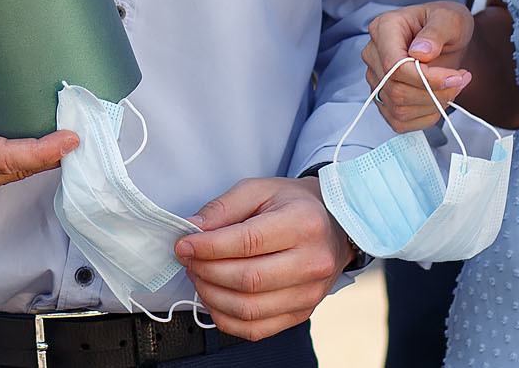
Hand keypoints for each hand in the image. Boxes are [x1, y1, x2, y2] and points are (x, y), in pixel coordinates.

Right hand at [0, 20, 75, 212]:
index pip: (1, 159)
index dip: (40, 152)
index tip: (72, 138)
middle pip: (14, 171)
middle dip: (51, 153)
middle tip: (87, 123)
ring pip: (9, 178)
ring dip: (39, 159)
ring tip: (71, 129)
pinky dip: (22, 163)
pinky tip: (43, 143)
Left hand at [176, 176, 352, 339]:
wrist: (335, 225)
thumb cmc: (294, 205)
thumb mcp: (260, 189)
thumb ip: (224, 207)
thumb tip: (193, 229)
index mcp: (303, 224)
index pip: (247, 243)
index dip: (208, 247)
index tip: (184, 244)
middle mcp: (311, 263)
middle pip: (247, 279)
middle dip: (206, 271)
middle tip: (188, 259)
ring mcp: (309, 293)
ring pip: (249, 309)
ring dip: (212, 296)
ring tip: (199, 276)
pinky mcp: (302, 313)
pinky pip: (256, 329)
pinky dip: (226, 319)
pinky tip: (215, 298)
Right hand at [363, 1, 473, 131]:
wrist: (447, 37)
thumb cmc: (446, 23)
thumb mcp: (450, 19)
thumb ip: (436, 32)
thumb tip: (421, 52)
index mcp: (384, 28)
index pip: (394, 66)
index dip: (426, 79)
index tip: (455, 77)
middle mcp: (373, 54)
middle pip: (396, 90)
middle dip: (434, 93)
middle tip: (459, 81)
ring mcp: (376, 78)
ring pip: (398, 108)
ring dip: (433, 105)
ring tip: (452, 87)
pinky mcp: (383, 98)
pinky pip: (399, 121)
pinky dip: (425, 117)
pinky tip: (439, 99)